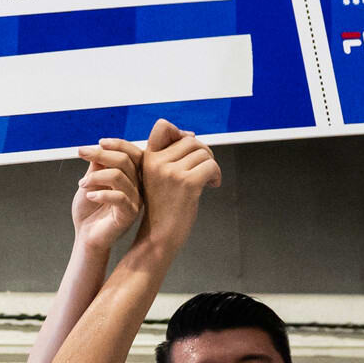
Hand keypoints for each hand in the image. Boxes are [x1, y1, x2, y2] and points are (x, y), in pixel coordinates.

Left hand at [71, 141, 141, 253]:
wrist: (86, 235)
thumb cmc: (89, 209)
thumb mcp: (91, 181)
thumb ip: (98, 165)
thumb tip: (100, 146)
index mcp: (132, 176)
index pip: (133, 153)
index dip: (118, 144)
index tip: (98, 142)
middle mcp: (137, 186)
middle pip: (126, 160)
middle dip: (102, 154)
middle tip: (82, 153)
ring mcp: (135, 200)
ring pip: (119, 176)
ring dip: (95, 176)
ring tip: (82, 184)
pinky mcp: (129, 215)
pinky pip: (118, 197)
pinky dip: (100, 194)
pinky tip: (89, 197)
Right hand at [136, 118, 221, 248]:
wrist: (158, 237)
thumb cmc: (161, 209)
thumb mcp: (156, 178)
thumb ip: (169, 156)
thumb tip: (191, 135)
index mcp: (147, 159)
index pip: (162, 126)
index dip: (179, 132)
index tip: (187, 150)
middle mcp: (157, 162)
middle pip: (190, 141)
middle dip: (203, 152)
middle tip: (205, 169)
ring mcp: (171, 172)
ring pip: (203, 153)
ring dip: (211, 165)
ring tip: (208, 180)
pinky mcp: (187, 183)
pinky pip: (211, 166)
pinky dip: (216, 175)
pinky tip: (212, 186)